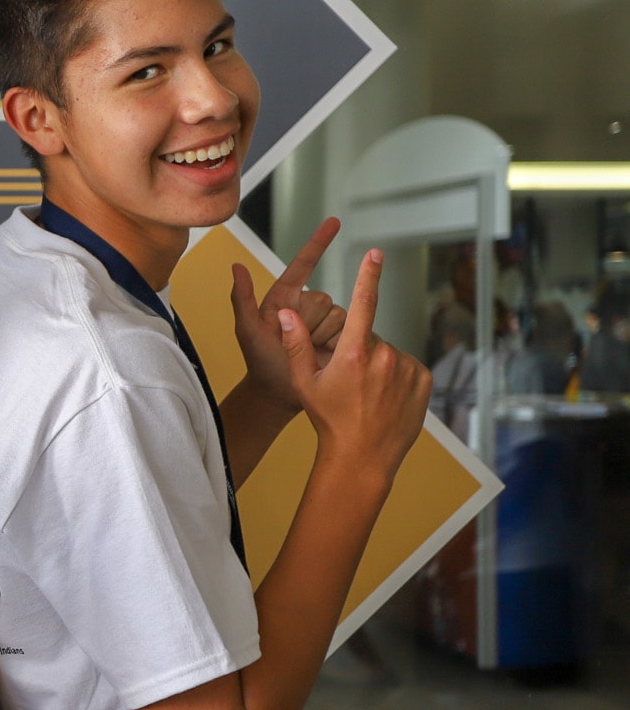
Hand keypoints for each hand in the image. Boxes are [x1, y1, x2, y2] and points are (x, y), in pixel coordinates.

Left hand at [232, 217, 346, 412]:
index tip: (335, 221)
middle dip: (307, 321)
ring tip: (304, 350)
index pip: (304, 264)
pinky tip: (321, 355)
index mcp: (284, 297)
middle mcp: (306, 305)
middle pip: (322, 297)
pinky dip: (335, 342)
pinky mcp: (342, 337)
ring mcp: (325, 321)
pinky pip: (349, 329)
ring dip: (320, 334)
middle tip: (291, 341)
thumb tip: (236, 266)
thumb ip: (241, 299)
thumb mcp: (246, 330)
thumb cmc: (258, 361)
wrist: (279, 392)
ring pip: (337, 314)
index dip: (318, 242)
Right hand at [279, 250, 431, 476]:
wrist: (362, 456)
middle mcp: (384, 356)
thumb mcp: (305, 382)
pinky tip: (385, 398)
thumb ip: (296, 343)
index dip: (368, 275)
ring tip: (367, 395)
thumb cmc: (329, 420)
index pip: (363, 302)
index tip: (375, 253)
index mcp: (353, 352)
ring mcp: (407, 369)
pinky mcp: (423, 381)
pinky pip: (407, 367)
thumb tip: (286, 313)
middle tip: (348, 382)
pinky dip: (397, 377)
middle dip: (359, 350)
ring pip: (389, 353)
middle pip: (371, 336)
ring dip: (378, 366)